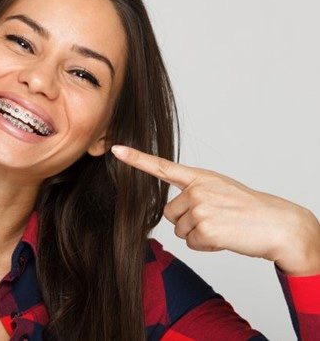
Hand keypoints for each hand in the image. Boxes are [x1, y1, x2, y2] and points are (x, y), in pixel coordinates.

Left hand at [111, 145, 319, 275]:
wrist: (278, 224)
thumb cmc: (249, 208)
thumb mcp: (220, 189)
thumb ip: (195, 193)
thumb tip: (174, 212)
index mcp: (200, 177)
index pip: (162, 167)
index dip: (136, 159)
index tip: (116, 149)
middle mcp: (197, 190)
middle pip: (170, 213)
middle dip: (188, 221)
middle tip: (216, 219)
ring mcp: (200, 209)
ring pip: (180, 230)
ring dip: (199, 235)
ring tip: (223, 226)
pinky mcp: (204, 229)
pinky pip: (192, 243)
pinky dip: (207, 246)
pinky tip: (224, 237)